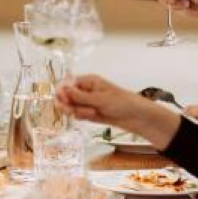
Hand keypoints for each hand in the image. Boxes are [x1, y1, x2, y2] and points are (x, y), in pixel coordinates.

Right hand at [56, 75, 179, 148]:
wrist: (137, 117)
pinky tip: (93, 116)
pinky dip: (82, 117)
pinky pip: (78, 115)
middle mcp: (85, 90)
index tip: (65, 101)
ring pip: (71, 107)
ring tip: (92, 113)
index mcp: (88, 81)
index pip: (66, 84)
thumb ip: (78, 96)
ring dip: (78, 112)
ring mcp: (87, 102)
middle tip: (74, 111)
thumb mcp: (99, 99)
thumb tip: (61, 88)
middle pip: (66, 97)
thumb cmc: (121, 102)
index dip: (62, 93)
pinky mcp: (90, 113)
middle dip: (69, 105)